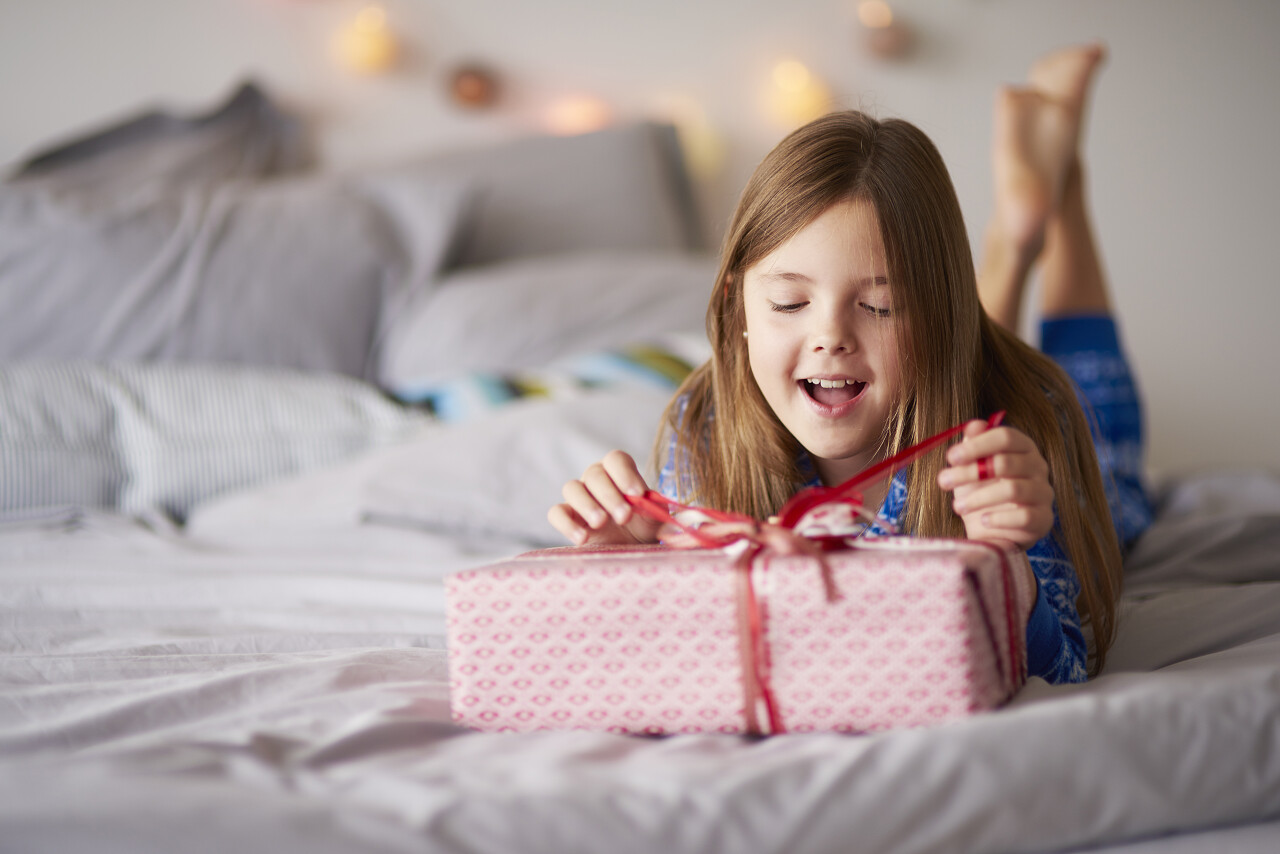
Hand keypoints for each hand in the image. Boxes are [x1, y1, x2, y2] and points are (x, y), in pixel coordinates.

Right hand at [548, 450, 663, 545]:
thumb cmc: (644, 526)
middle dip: (610, 496)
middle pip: (594, 474)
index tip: (637, 494)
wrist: (633, 549)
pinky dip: (566, 524)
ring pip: (571, 488)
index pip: (616, 460)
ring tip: (601, 523)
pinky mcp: (567, 518)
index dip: (625, 474)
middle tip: (624, 517)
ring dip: (587, 505)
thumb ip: (653, 506)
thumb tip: (647, 500)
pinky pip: (556, 513)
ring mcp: (579, 497)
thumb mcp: (655, 516)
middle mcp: (596, 479)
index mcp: (619, 471)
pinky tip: (582, 538)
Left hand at [936, 420, 1054, 547]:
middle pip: (1005, 463)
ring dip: (979, 498)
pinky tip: (983, 521)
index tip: (951, 457)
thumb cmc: (981, 491)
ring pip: (1012, 489)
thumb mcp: (971, 467)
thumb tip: (974, 426)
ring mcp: (1043, 493)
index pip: (1005, 437)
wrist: (991, 530)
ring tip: (957, 506)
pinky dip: (999, 519)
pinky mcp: (1044, 519)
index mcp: (1022, 448)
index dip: (977, 445)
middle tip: (943, 481)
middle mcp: (1038, 467)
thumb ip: (974, 445)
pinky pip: (1024, 517)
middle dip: (969, 472)